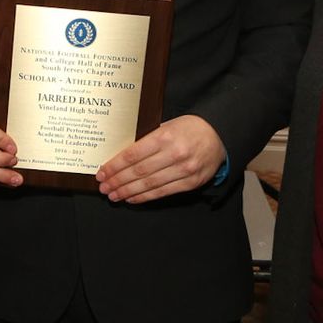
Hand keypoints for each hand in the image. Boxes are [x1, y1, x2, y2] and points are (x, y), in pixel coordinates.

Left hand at [96, 114, 223, 203]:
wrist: (220, 135)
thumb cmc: (190, 128)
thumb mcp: (167, 125)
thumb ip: (147, 138)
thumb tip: (121, 154)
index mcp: (165, 136)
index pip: (132, 155)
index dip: (115, 166)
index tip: (102, 172)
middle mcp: (175, 154)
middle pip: (138, 172)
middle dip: (118, 181)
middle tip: (104, 187)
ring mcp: (184, 170)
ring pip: (149, 185)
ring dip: (128, 192)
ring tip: (114, 195)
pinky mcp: (191, 182)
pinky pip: (163, 192)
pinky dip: (145, 197)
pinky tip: (132, 198)